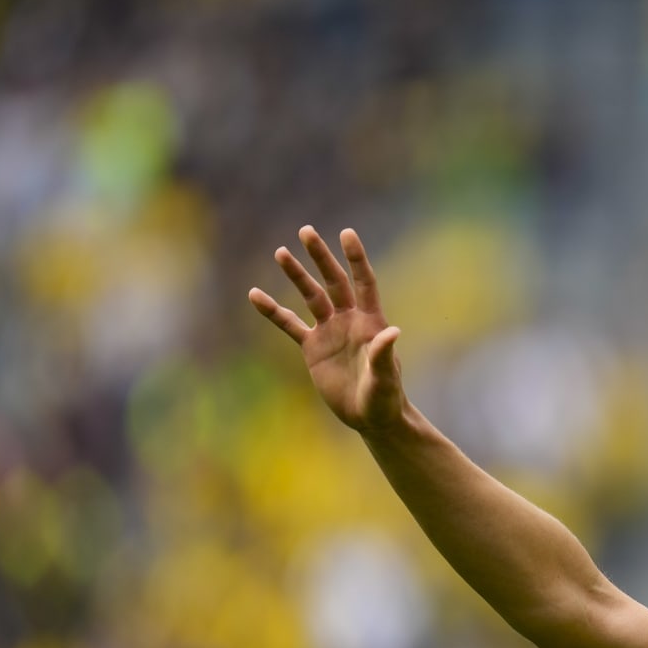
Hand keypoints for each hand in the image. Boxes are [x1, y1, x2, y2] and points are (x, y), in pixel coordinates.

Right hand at [249, 226, 404, 431]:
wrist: (370, 417)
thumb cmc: (385, 398)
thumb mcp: (385, 379)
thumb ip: (385, 355)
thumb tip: (392, 332)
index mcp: (371, 322)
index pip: (364, 283)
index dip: (356, 258)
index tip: (346, 233)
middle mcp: (350, 320)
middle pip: (334, 282)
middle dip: (321, 257)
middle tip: (306, 231)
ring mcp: (330, 331)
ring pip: (311, 297)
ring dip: (297, 276)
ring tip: (281, 252)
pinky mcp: (313, 348)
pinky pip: (289, 325)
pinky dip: (273, 311)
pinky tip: (255, 295)